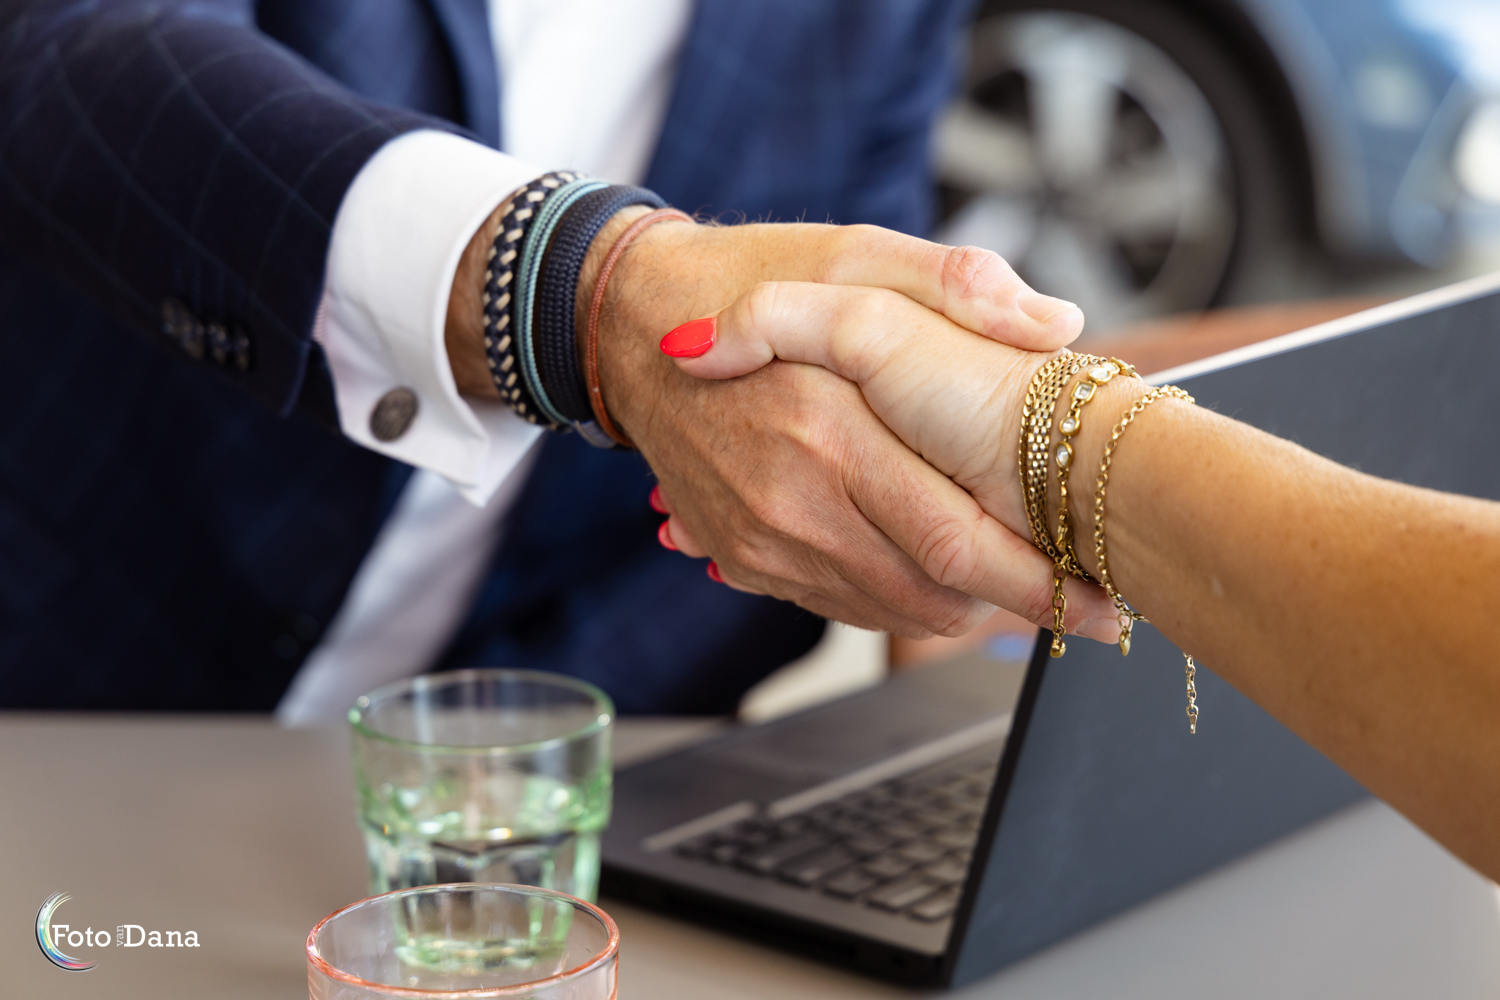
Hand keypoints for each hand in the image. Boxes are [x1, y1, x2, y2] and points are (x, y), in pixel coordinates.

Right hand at [663, 280, 1126, 638]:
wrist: (630, 328)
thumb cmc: (746, 279)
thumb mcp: (850, 252)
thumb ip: (955, 284)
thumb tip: (1056, 324)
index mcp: (832, 430)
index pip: (957, 542)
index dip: (1043, 586)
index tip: (1110, 604)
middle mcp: (793, 501)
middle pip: (931, 597)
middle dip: (1016, 609)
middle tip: (1082, 599)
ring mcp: (761, 540)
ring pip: (888, 612)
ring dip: (962, 606)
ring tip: (1018, 578)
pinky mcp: (742, 557)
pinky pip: (838, 605)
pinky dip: (898, 596)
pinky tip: (933, 563)